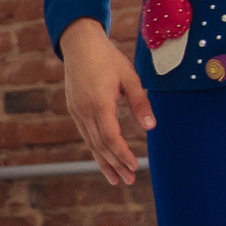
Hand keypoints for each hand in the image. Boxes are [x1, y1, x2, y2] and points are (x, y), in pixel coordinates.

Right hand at [61, 19, 153, 185]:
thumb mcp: (130, 78)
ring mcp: (77, 112)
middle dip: (115, 164)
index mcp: (99, 105)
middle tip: (128, 181)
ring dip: (103, 161)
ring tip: (115, 178)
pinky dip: (95, 148)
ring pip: (91, 143)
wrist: (79, 45)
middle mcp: (84, 112)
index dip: (122, 155)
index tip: (134, 167)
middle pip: (100, 145)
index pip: (111, 137)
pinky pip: (86, 134)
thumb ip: (140, 103)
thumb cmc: (108, 58)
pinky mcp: (74, 109)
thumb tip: (151, 127)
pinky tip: (102, 156)